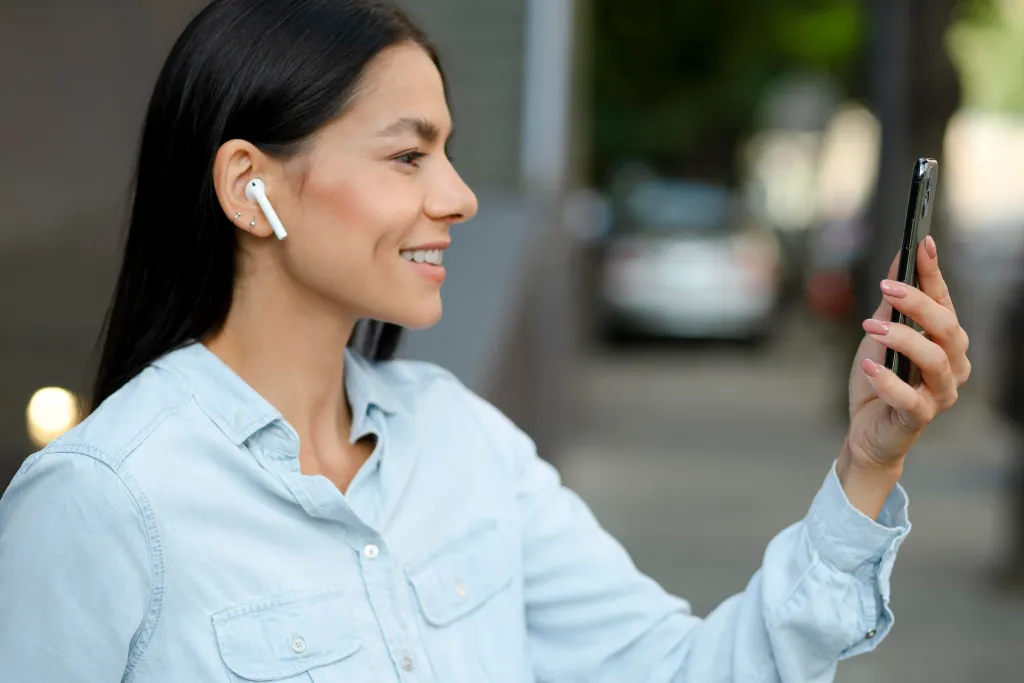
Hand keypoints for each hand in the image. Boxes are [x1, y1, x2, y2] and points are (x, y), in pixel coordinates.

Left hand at [841, 237, 970, 506]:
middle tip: (887, 287)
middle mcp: (952, 366)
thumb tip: (899, 257)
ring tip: (870, 327)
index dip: (934, 273)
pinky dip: (889, 381)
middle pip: (946, 328)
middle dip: (918, 304)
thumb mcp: (879, 334)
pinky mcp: (920, 417)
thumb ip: (891, 302)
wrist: (866, 432)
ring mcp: (940, 393)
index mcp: (945, 342)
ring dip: (903, 339)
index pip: (944, 302)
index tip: (922, 244)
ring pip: (935, 360)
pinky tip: (868, 367)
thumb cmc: (878, 380)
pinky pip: (911, 399)